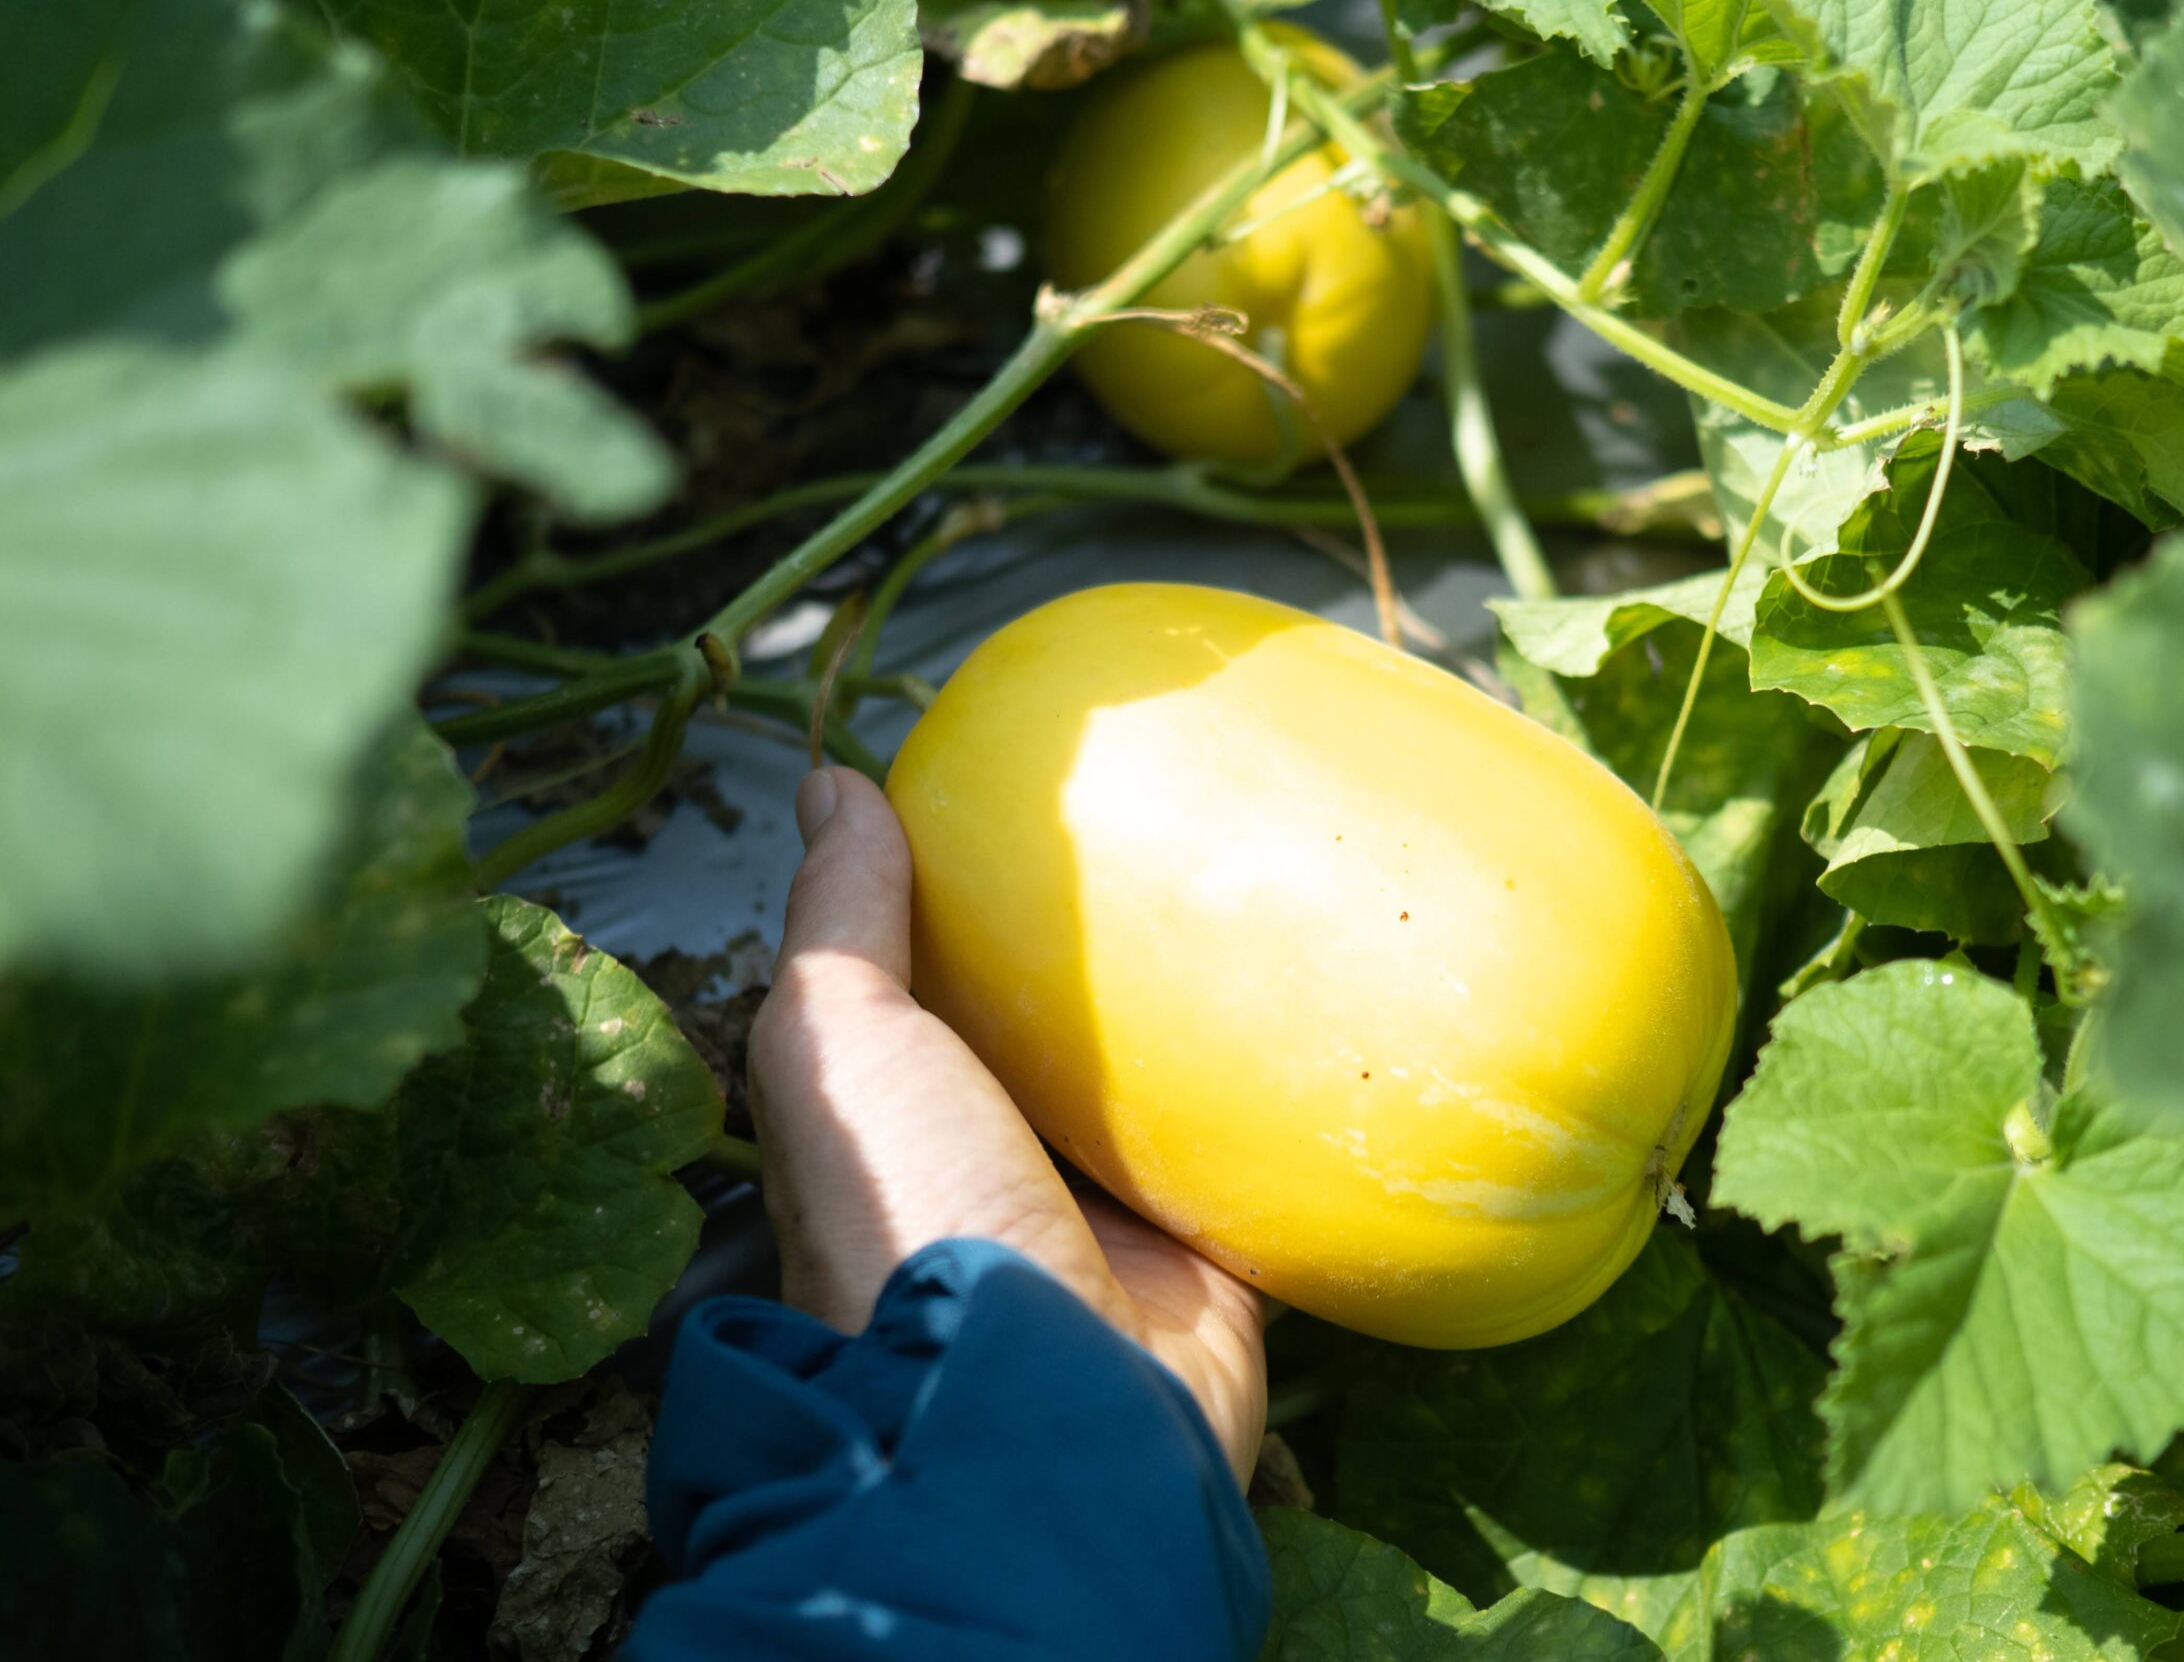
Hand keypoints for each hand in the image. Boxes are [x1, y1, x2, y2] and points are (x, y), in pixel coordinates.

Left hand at [746, 767, 1266, 1482]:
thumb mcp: (841, 1048)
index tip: (1034, 814)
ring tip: (1273, 892)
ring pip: (1166, 1097)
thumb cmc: (915, 1223)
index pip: (938, 991)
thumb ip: (843, 923)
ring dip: (1207, 1024)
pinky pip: (1265, 1165)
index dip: (972, 907)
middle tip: (1179, 832)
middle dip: (1107, 960)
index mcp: (903, 1122)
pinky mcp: (1214, 1257)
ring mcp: (1112, 1218)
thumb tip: (829, 782)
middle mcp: (1002, 1168)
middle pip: (1062, 1038)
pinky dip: (1298, 1108)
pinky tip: (1344, 1012)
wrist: (1047, 1410)